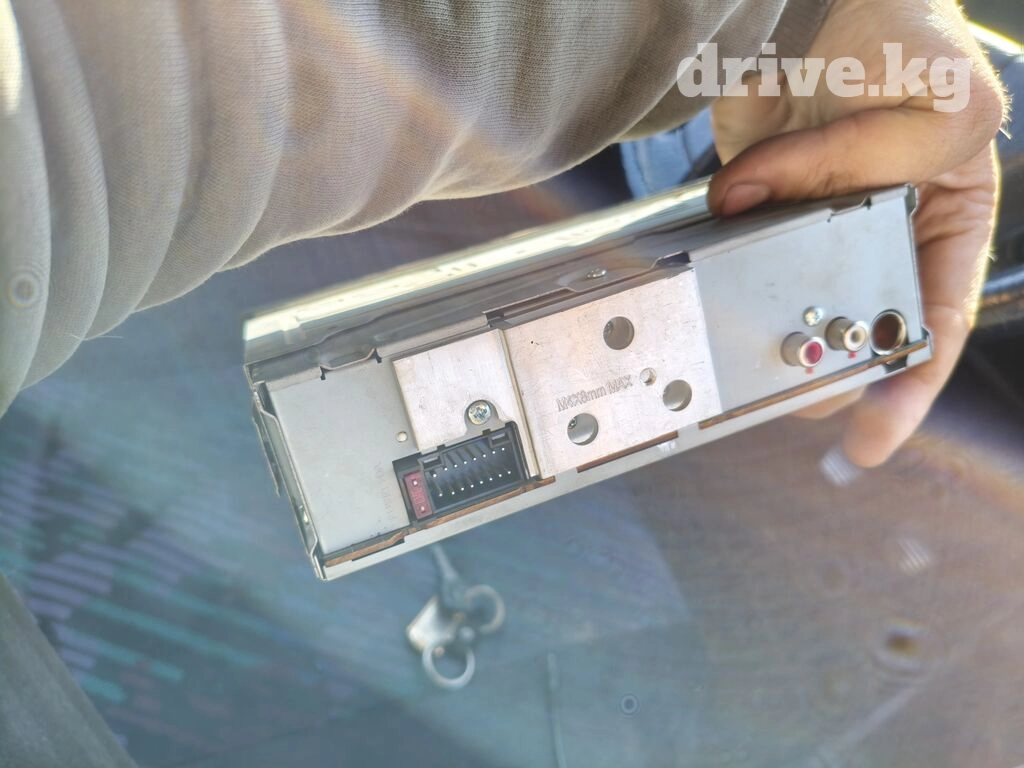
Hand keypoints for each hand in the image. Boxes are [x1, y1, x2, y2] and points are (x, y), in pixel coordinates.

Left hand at [707, 0, 1005, 466]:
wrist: (810, 1)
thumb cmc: (902, 33)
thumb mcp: (935, 105)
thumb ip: (866, 164)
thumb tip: (752, 205)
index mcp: (948, 215)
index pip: (934, 320)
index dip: (908, 387)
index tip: (871, 435)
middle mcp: (883, 229)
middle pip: (860, 321)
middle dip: (831, 362)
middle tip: (796, 394)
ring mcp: (817, 222)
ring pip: (797, 300)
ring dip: (774, 330)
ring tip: (753, 363)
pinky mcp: (760, 205)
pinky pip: (743, 257)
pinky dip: (730, 281)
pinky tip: (718, 303)